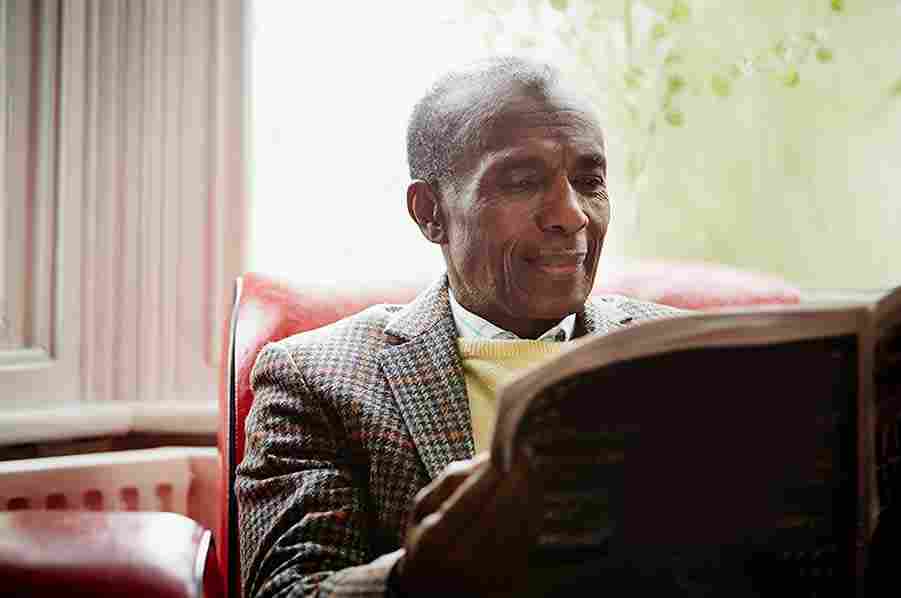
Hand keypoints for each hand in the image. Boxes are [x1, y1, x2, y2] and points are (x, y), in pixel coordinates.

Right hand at [395, 452, 544, 596]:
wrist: (431, 591)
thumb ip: (450, 481)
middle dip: (516, 478)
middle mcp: (461, 562)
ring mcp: (487, 575)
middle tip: (525, 451)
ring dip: (530, 492)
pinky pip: (527, 539)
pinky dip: (534, 511)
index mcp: (433, 543)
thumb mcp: (422, 508)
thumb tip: (487, 458)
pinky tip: (533, 491)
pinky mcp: (508, 580)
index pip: (468, 501)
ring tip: (531, 466)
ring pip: (518, 525)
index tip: (504, 449)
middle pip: (499, 512)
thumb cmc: (425, 540)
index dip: (490, 473)